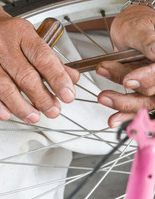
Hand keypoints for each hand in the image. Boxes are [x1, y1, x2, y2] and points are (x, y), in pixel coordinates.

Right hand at [0, 8, 78, 122]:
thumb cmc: (3, 34)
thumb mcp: (29, 39)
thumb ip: (51, 60)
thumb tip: (71, 78)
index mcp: (20, 33)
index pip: (42, 58)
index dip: (57, 79)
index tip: (67, 96)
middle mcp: (0, 44)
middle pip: (24, 75)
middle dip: (41, 98)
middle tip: (52, 110)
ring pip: (3, 87)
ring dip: (20, 106)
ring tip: (33, 116)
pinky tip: (6, 114)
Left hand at [96, 5, 154, 127]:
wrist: (128, 28)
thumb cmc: (136, 24)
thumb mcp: (139, 29)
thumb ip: (148, 43)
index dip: (146, 78)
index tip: (127, 80)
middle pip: (153, 93)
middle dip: (128, 96)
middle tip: (106, 94)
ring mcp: (153, 82)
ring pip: (144, 102)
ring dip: (122, 104)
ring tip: (103, 99)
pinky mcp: (142, 89)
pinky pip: (137, 105)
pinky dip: (124, 113)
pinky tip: (113, 119)